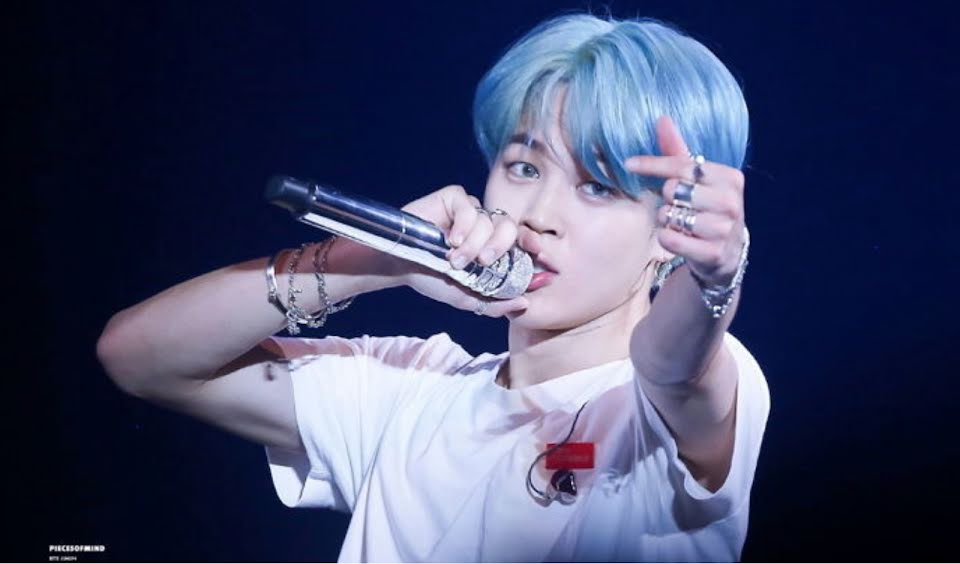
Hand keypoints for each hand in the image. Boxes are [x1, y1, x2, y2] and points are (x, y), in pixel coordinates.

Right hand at [397, 185, 528, 316]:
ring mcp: (469, 211)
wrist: (401, 266)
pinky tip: (450, 240)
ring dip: (473, 243)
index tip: (535, 252)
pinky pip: (469, 206)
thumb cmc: (433, 279)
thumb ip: (496, 304)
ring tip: (454, 259)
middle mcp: (484, 226)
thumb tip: (525, 303)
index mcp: (492, 247)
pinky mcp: (452, 199)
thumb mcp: (467, 298)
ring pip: (487, 220)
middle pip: (509, 227)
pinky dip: (463, 225)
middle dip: (499, 246)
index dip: (530, 244)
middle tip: (482, 262)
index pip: (520, 240)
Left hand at [625, 116, 746, 286]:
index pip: (683, 166)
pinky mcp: (713, 252)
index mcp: (731, 177)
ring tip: (680, 221)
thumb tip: (663, 119)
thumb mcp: (699, 179)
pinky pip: (670, 239)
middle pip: (674, 189)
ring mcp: (724, 229)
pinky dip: (667, 238)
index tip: (629, 163)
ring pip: (670, 215)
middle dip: (667, 196)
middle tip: (678, 203)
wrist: (726, 251)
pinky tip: (680, 236)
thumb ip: (679, 151)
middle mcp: (731, 202)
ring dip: (666, 219)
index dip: (653, 164)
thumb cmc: (708, 207)